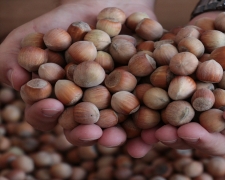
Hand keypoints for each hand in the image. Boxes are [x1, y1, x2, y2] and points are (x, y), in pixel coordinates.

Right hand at [0, 0, 155, 157]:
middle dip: (83, 132)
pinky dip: (147, 129)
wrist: (117, 4)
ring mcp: (115, 106)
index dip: (45, 113)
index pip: (46, 113)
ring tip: (118, 137)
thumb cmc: (78, 16)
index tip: (51, 105)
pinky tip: (148, 136)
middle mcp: (87, 107)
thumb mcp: (47, 27)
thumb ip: (22, 50)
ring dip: (115, 137)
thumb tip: (14, 78)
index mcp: (60, 97)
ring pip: (113, 128)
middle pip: (81, 127)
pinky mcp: (142, 100)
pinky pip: (146, 118)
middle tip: (90, 132)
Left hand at [144, 10, 224, 155]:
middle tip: (176, 135)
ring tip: (147, 131)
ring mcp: (193, 98)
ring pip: (176, 118)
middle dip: (191, 135)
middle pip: (203, 132)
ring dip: (160, 126)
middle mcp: (216, 115)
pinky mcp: (175, 79)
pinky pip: (159, 89)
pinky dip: (146, 94)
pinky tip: (135, 97)